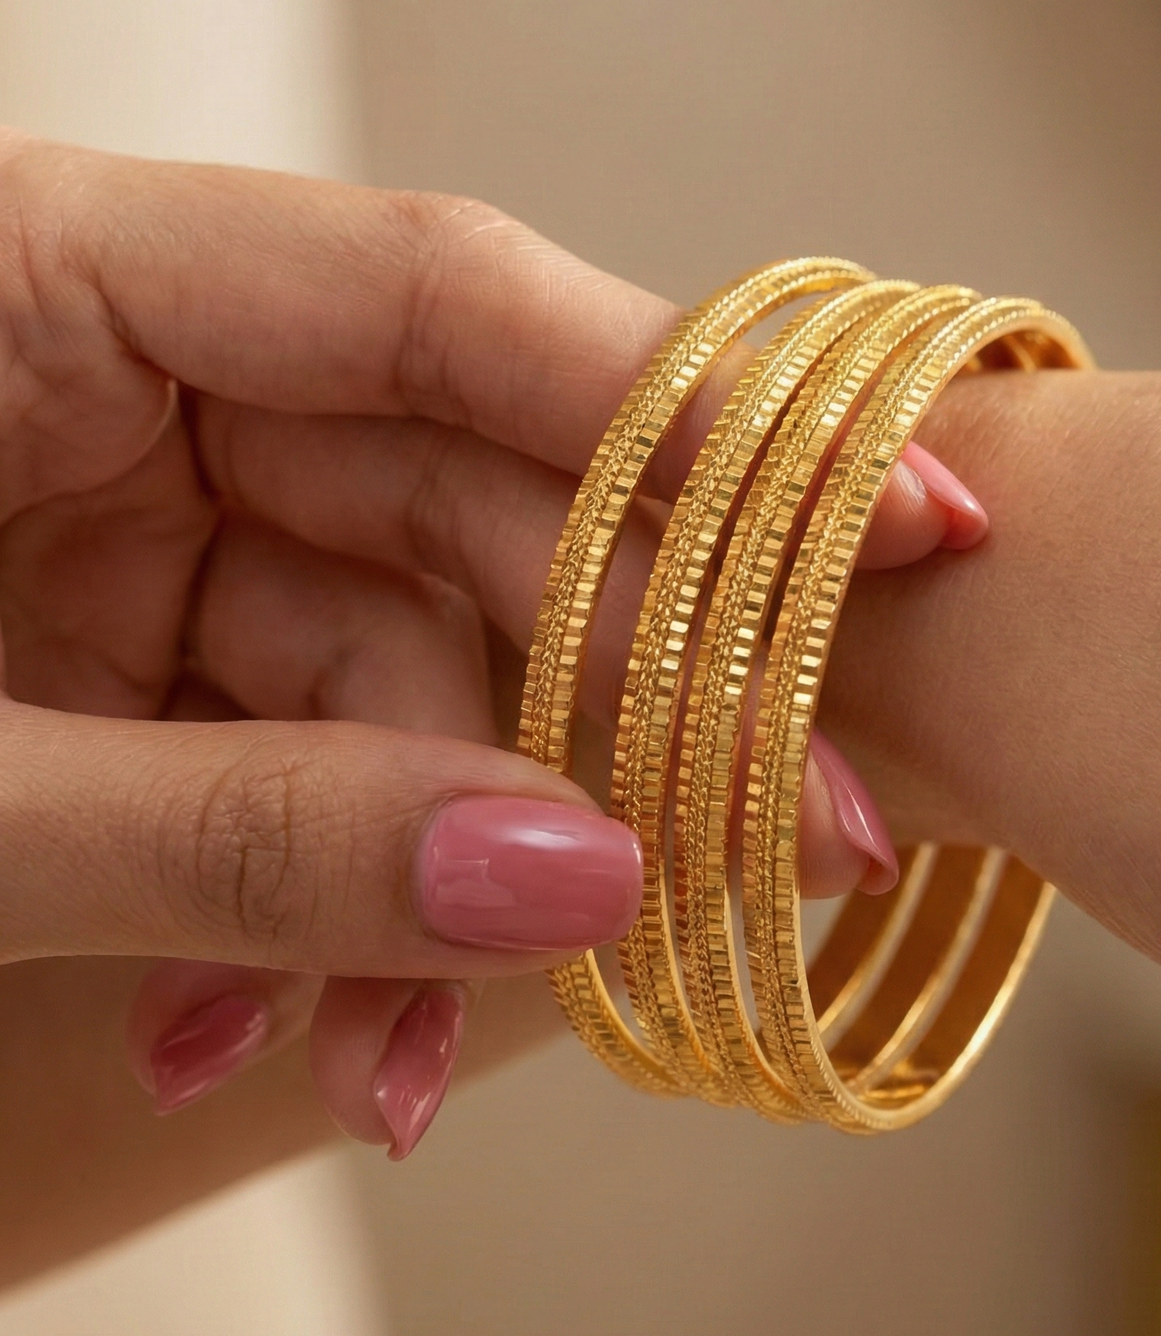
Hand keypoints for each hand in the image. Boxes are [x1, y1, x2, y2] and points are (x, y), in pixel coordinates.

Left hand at [0, 132, 989, 1164]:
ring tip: (411, 1062)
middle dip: (598, 722)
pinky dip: (319, 903)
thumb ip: (248, 825)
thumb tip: (572, 880)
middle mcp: (120, 371)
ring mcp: (126, 507)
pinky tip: (292, 1037)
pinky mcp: (113, 634)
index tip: (900, 523)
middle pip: (457, 507)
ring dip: (428, 879)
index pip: (440, 302)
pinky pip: (295, 750)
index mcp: (50, 272)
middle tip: (769, 862)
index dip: (684, 421)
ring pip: (390, 668)